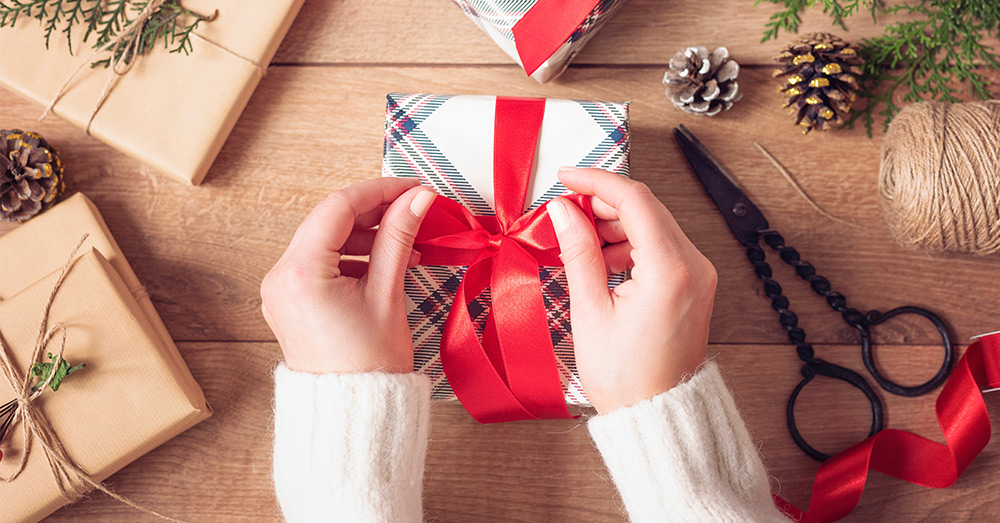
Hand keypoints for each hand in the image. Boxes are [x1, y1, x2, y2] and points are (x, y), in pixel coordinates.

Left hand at [260, 177, 436, 373]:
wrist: (355, 413)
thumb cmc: (369, 366)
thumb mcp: (388, 293)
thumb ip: (400, 237)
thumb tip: (417, 199)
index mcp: (299, 273)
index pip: (338, 207)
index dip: (380, 191)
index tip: (412, 188)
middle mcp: (280, 277)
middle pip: (328, 221)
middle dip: (374, 212)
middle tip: (414, 208)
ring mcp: (281, 290)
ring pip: (325, 240)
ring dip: (366, 235)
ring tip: (408, 243)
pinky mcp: (291, 301)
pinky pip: (321, 263)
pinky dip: (353, 257)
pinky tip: (386, 263)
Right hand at [546, 167, 716, 413]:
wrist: (655, 413)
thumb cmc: (626, 376)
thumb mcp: (590, 310)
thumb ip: (578, 252)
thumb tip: (564, 212)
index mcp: (671, 269)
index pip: (634, 200)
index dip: (596, 182)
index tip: (567, 178)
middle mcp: (694, 265)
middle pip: (646, 208)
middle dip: (603, 204)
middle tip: (565, 213)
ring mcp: (698, 274)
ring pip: (653, 225)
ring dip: (615, 225)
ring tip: (580, 244)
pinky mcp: (693, 284)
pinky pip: (661, 246)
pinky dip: (630, 244)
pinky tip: (602, 260)